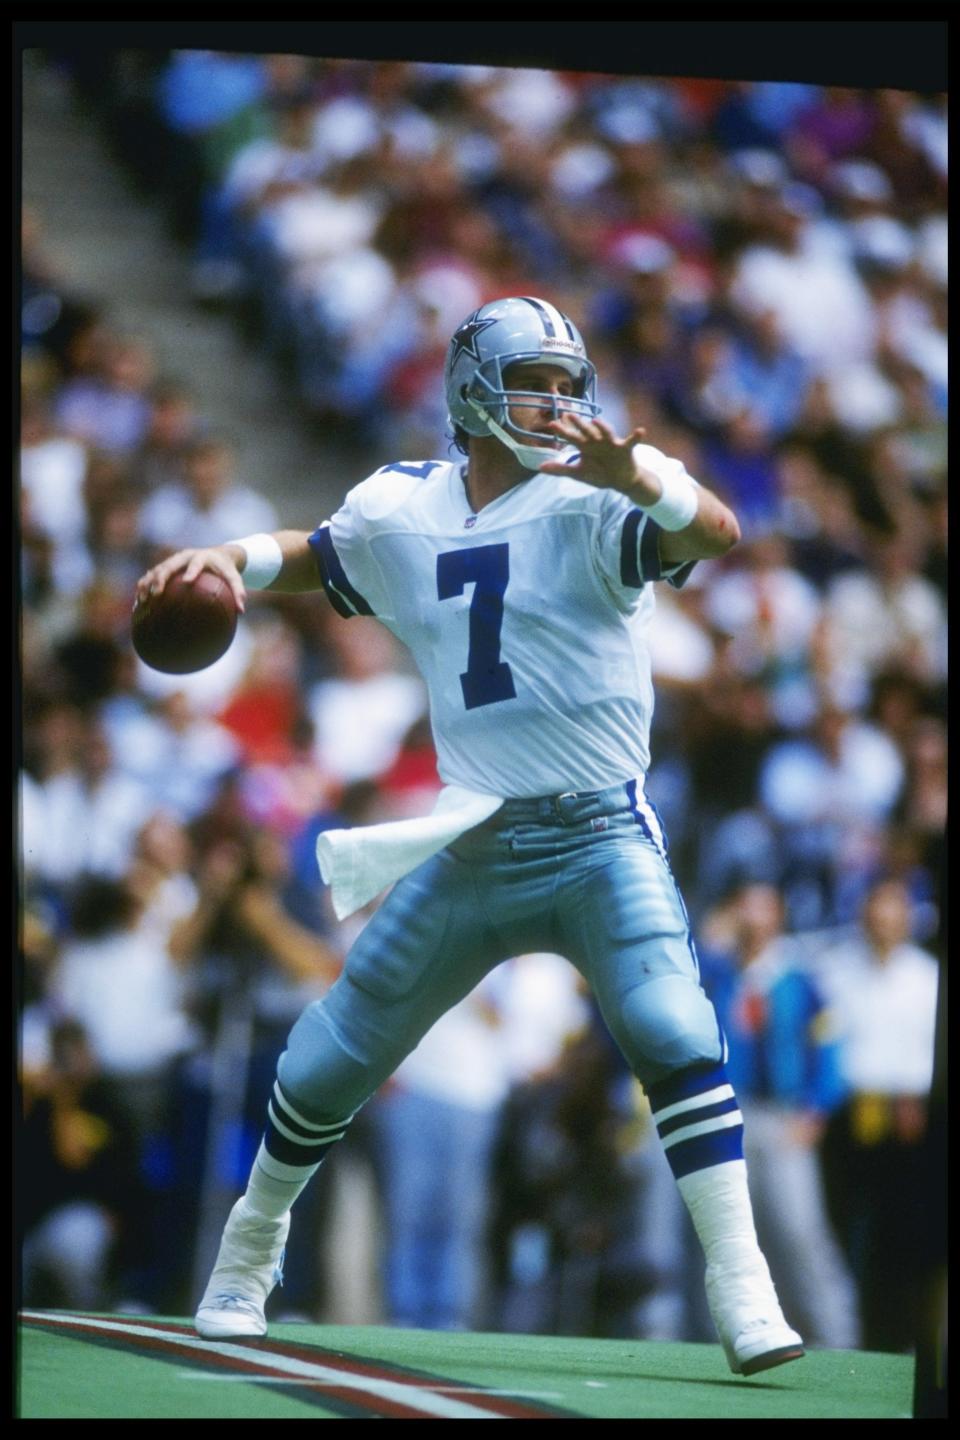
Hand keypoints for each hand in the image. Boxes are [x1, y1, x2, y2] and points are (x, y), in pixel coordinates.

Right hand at [135, 544, 246, 613]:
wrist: (218, 555)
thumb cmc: (226, 570)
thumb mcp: (234, 578)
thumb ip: (238, 592)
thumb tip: (241, 611)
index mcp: (202, 557)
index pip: (196, 563)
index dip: (192, 571)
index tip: (187, 581)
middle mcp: (185, 556)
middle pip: (170, 564)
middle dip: (162, 577)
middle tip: (157, 593)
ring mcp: (174, 561)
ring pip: (157, 569)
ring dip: (148, 582)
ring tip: (142, 599)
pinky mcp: (167, 566)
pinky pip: (152, 574)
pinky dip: (145, 585)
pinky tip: (139, 602)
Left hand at [539, 416, 659, 501]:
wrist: (620, 481)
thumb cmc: (599, 473)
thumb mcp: (578, 473)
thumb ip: (560, 469)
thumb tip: (540, 467)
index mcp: (585, 446)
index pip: (571, 437)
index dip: (562, 431)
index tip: (551, 424)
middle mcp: (597, 441)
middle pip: (587, 431)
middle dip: (579, 424)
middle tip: (570, 415)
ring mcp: (611, 443)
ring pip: (606, 432)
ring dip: (602, 427)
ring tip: (596, 421)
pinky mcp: (625, 449)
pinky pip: (631, 441)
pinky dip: (636, 436)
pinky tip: (641, 431)